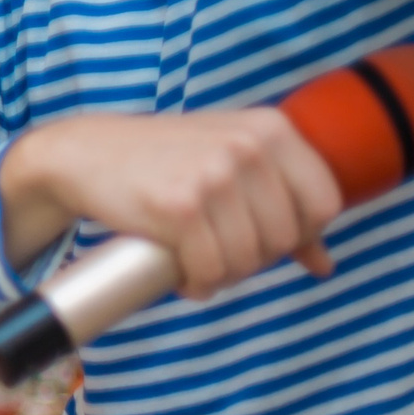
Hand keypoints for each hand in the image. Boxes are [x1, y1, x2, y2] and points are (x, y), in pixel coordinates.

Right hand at [2, 110, 342, 298]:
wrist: (88, 153)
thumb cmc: (163, 160)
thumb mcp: (231, 161)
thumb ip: (280, 199)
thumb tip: (324, 264)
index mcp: (272, 130)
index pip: (324, 203)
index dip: (300, 236)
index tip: (263, 240)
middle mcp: (249, 148)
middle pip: (284, 237)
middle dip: (255, 260)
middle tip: (221, 255)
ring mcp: (215, 176)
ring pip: (248, 259)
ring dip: (224, 277)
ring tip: (200, 266)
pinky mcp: (180, 207)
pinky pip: (211, 270)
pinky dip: (199, 284)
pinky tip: (183, 275)